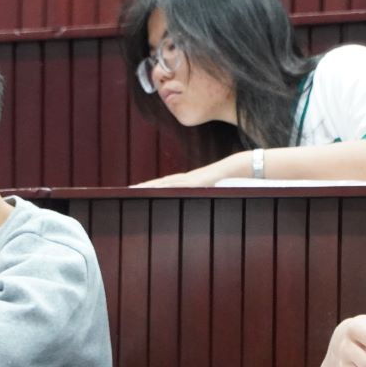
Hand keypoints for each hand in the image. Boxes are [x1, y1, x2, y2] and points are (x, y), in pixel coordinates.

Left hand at [133, 153, 247, 187]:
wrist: (237, 166)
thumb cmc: (228, 178)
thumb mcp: (214, 189)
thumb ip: (207, 193)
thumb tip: (204, 200)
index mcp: (188, 181)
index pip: (165, 185)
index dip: (151, 187)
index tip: (137, 191)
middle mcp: (185, 178)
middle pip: (160, 183)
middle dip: (144, 187)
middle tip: (128, 190)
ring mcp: (190, 179)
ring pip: (164, 183)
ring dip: (149, 187)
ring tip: (134, 190)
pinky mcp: (195, 181)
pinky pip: (177, 185)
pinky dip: (165, 187)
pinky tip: (155, 190)